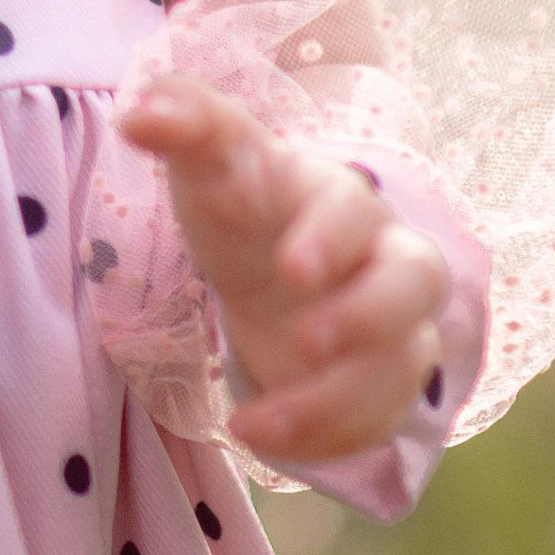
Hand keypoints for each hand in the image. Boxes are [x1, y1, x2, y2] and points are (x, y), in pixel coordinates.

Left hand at [117, 76, 449, 465]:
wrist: (269, 254)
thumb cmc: (243, 199)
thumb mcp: (211, 160)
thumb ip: (182, 122)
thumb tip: (136, 115)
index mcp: (339, 195)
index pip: (354, 208)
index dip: (331, 237)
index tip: (291, 269)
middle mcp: (386, 256)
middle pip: (418, 280)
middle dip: (369, 316)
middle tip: (306, 341)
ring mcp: (396, 324)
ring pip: (402, 367)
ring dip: (333, 403)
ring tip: (253, 424)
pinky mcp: (386, 382)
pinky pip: (382, 420)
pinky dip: (329, 439)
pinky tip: (264, 436)